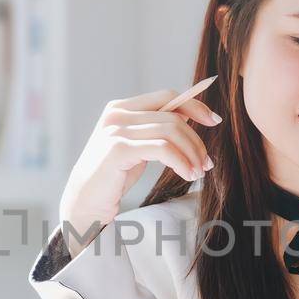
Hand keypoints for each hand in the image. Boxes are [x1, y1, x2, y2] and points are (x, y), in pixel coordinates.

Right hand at [58, 87, 222, 254]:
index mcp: (121, 108)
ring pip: (171, 131)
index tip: (214, 120)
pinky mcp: (118, 149)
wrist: (84, 202)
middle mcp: (117, 114)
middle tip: (206, 164)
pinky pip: (162, 149)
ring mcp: (116, 130)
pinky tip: (187, 174)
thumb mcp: (137, 146)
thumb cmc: (113, 176)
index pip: (167, 96)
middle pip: (173, 116)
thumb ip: (156, 128)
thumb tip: (190, 113)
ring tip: (197, 172)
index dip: (194, 106)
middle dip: (196, 140)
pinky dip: (181, 161)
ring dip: (191, 153)